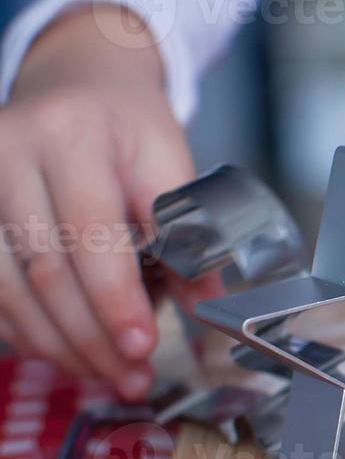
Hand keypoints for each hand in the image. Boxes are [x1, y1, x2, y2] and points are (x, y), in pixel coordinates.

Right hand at [0, 5, 209, 399]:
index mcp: (72, 136)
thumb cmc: (126, 126)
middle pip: (46, 269)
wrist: (75, 82)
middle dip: (91, 336)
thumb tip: (212, 308)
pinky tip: (64, 352)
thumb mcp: (169, 162)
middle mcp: (9, 155)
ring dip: (58, 344)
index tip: (144, 345)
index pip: (91, 232)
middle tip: (131, 376)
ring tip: (105, 374)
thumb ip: (189, 232)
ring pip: (8, 287)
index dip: (116, 299)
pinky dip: (26, 329)